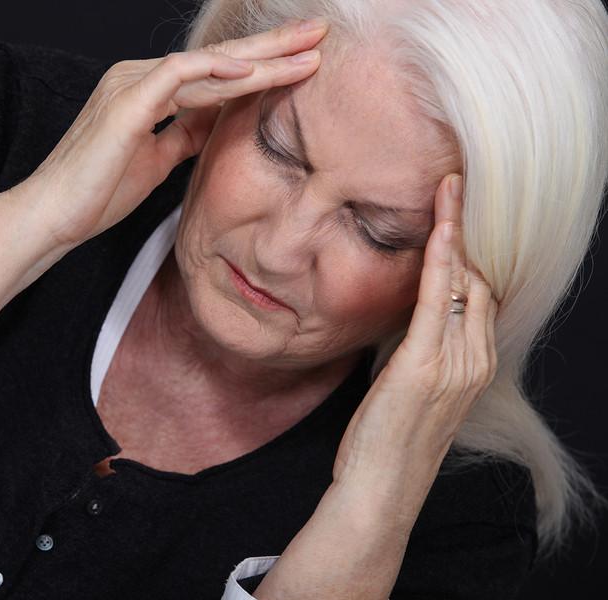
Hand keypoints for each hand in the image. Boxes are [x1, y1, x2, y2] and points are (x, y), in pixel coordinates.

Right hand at [15, 17, 329, 247]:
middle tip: (319, 33)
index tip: (304, 63)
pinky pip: (175, 76)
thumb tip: (216, 124)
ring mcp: (131, 85)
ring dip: (260, 60)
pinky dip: (212, 72)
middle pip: (218, 59)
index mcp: (148, 90)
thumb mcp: (156, 160)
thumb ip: (184, 135)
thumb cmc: (98, 192)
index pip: (215, 73)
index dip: (262, 67)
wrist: (54, 215)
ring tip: (306, 51)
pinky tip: (249, 70)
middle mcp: (140, 77)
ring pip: (206, 64)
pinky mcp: (125, 103)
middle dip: (273, 47)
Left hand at [332, 173, 499, 520]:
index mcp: (473, 367)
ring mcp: (455, 364)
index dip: (468, 254)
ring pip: (463, 282)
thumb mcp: (410, 391)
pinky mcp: (426, 365)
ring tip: (445, 191)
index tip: (456, 216)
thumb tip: (409, 316)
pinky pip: (436, 298)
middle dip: (464, 234)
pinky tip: (439, 226)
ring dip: (454, 234)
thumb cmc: (387, 442)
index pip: (477, 296)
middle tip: (448, 190)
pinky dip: (440, 257)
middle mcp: (474, 361)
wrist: (380, 488)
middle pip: (477, 281)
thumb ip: (420, 352)